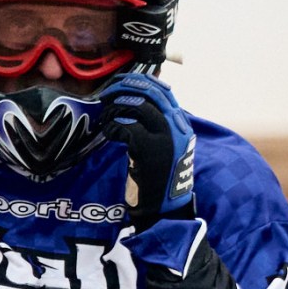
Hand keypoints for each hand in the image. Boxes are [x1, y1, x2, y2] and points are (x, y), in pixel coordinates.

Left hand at [96, 74, 195, 231]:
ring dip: (116, 106)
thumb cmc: (159, 178)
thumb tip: (136, 103)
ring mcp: (165, 137)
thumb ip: (158, 126)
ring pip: (137, 106)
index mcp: (181, 124)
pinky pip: (127, 126)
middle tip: (107, 92)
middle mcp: (177, 127)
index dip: (141, 81)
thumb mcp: (166, 147)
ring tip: (106, 114)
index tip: (123, 82)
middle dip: (125, 87)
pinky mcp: (149, 149)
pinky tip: (109, 131)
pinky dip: (114, 125)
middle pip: (150, 92)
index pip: (164, 90)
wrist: (164, 207)